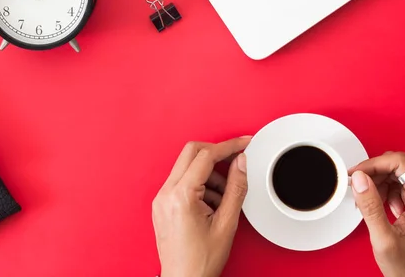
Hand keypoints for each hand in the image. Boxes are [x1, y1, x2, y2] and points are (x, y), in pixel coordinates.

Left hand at [152, 137, 250, 276]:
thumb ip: (236, 188)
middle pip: (191, 153)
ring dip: (208, 173)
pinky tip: (212, 204)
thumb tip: (241, 163)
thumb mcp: (227, 223)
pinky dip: (199, 185)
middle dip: (216, 154)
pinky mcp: (162, 205)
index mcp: (181, 195)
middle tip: (236, 161)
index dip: (228, 146)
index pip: (205, 156)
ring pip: (186, 167)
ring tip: (224, 198)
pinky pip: (181, 182)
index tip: (244, 143)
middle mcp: (165, 193)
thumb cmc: (201, 261)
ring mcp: (161, 198)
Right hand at [350, 152, 404, 276]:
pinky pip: (396, 184)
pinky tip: (374, 204)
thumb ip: (370, 206)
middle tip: (356, 183)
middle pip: (397, 164)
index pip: (400, 162)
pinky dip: (380, 190)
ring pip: (395, 172)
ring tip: (364, 198)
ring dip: (375, 181)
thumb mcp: (383, 237)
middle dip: (373, 172)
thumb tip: (360, 178)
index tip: (357, 173)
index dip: (374, 163)